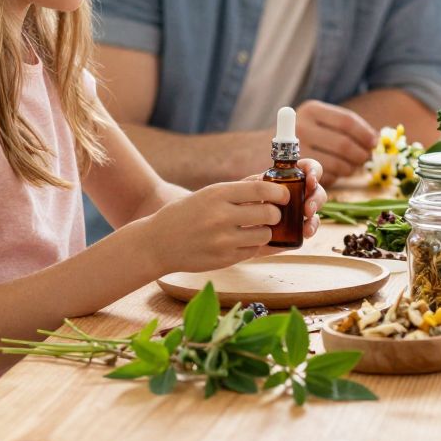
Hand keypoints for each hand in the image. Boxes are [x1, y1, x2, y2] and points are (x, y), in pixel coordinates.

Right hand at [143, 180, 293, 273]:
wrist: (157, 244)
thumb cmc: (185, 214)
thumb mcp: (208, 194)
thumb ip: (239, 188)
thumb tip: (269, 180)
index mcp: (217, 194)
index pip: (261, 189)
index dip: (279, 192)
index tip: (284, 195)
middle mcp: (220, 217)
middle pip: (268, 214)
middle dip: (276, 214)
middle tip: (272, 214)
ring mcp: (222, 241)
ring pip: (264, 235)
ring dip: (266, 231)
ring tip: (256, 228)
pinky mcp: (223, 260)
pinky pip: (253, 251)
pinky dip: (252, 246)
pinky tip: (242, 241)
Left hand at [241, 158, 327, 244]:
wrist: (231, 226)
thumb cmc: (238, 202)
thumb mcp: (245, 189)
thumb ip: (256, 184)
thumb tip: (263, 180)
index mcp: (288, 177)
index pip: (308, 168)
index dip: (313, 171)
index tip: (310, 180)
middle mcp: (297, 193)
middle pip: (316, 190)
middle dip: (316, 197)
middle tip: (307, 208)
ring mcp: (298, 212)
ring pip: (315, 210)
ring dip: (315, 215)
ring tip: (306, 223)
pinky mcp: (296, 230)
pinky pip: (309, 228)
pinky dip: (310, 229)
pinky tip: (305, 232)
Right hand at [295, 101, 376, 185]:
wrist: (261, 150)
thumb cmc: (302, 135)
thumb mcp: (318, 120)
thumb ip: (344, 126)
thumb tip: (375, 138)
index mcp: (312, 110)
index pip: (347, 121)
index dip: (365, 133)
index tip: (374, 142)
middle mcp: (302, 128)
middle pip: (344, 144)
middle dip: (361, 154)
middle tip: (365, 158)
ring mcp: (297, 152)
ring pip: (338, 163)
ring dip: (351, 168)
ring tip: (352, 166)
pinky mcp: (296, 173)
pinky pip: (328, 177)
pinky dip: (337, 176)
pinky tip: (334, 172)